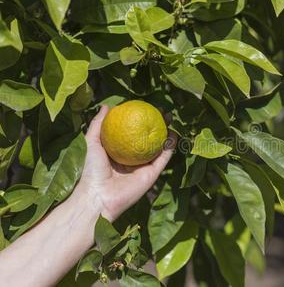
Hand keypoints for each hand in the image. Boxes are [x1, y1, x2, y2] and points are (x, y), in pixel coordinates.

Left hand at [73, 105, 175, 220]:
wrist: (98, 196)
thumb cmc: (91, 170)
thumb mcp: (91, 142)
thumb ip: (98, 124)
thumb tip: (107, 106)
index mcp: (119, 153)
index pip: (132, 133)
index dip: (140, 120)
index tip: (145, 107)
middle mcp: (133, 159)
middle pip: (148, 138)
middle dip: (156, 124)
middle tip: (161, 111)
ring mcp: (144, 167)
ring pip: (159, 147)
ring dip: (166, 133)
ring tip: (170, 119)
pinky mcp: (152, 174)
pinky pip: (163, 158)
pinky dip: (170, 147)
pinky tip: (173, 134)